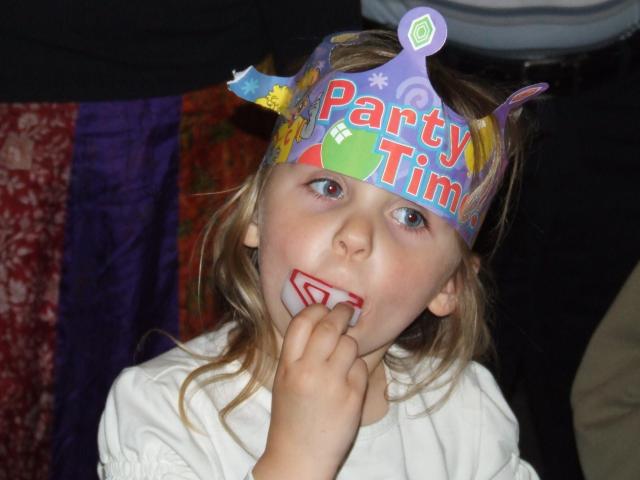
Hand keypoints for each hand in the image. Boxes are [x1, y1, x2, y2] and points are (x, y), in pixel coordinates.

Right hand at [253, 303, 368, 479]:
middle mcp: (309, 371)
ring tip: (346, 354)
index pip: (302, 322)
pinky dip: (358, 369)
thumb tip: (321, 320)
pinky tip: (349, 380)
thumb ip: (298, 352)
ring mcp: (332, 384)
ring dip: (351, 344)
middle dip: (342, 313)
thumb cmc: (291, 416)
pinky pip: (362, 368)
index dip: (316, 308)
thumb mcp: (284, 380)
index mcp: (288, 366)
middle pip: (330, 327)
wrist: (299, 456)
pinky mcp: (353, 397)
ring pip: (350, 345)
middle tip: (347, 310)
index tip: (324, 307)